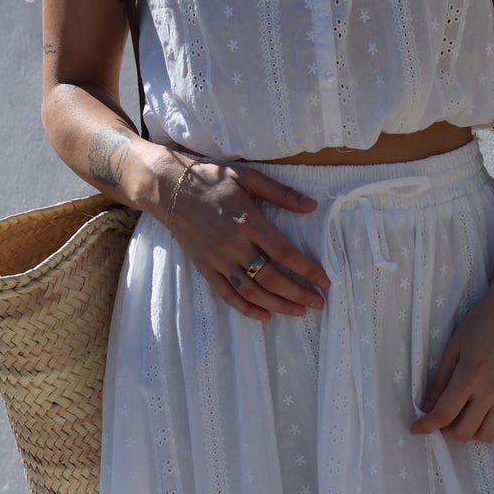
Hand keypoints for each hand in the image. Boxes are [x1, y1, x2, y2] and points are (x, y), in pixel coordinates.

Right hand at [154, 151, 331, 321]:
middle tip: (318, 303)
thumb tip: (311, 206)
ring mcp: (219, 260)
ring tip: (299, 311)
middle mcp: (234, 245)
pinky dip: (247, 309)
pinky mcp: (206, 268)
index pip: (285, 254)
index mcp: (249, 222)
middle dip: (299, 294)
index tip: (325, 282)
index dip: (307, 270)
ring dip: (278, 305)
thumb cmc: (211, 179)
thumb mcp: (248, 177)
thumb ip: (281, 193)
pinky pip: (228, 295)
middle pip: (272, 278)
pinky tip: (265, 316)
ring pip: (253, 291)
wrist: (169, 188)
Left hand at [410, 278, 493, 443]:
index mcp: (469, 376)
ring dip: (470, 432)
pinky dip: (489, 428)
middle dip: (447, 431)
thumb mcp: (453, 347)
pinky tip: (481, 415)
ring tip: (462, 418)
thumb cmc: (482, 322)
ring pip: (486, 435)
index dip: (427, 426)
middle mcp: (490, 391)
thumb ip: (440, 381)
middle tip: (442, 418)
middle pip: (465, 432)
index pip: (444, 414)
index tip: (416, 429)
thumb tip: (427, 407)